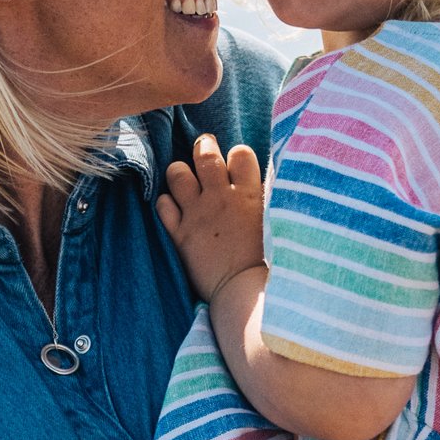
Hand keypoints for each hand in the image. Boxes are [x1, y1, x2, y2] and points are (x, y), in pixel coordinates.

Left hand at [157, 134, 264, 301]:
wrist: (245, 292)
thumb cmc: (270, 263)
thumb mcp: (277, 223)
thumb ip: (269, 200)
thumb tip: (269, 182)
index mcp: (249, 193)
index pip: (240, 153)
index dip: (237, 155)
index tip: (236, 165)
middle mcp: (220, 197)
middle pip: (205, 155)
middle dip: (204, 146)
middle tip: (205, 149)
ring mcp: (197, 214)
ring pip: (177, 173)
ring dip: (180, 172)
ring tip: (185, 178)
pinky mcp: (180, 234)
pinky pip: (162, 205)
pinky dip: (166, 203)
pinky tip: (175, 209)